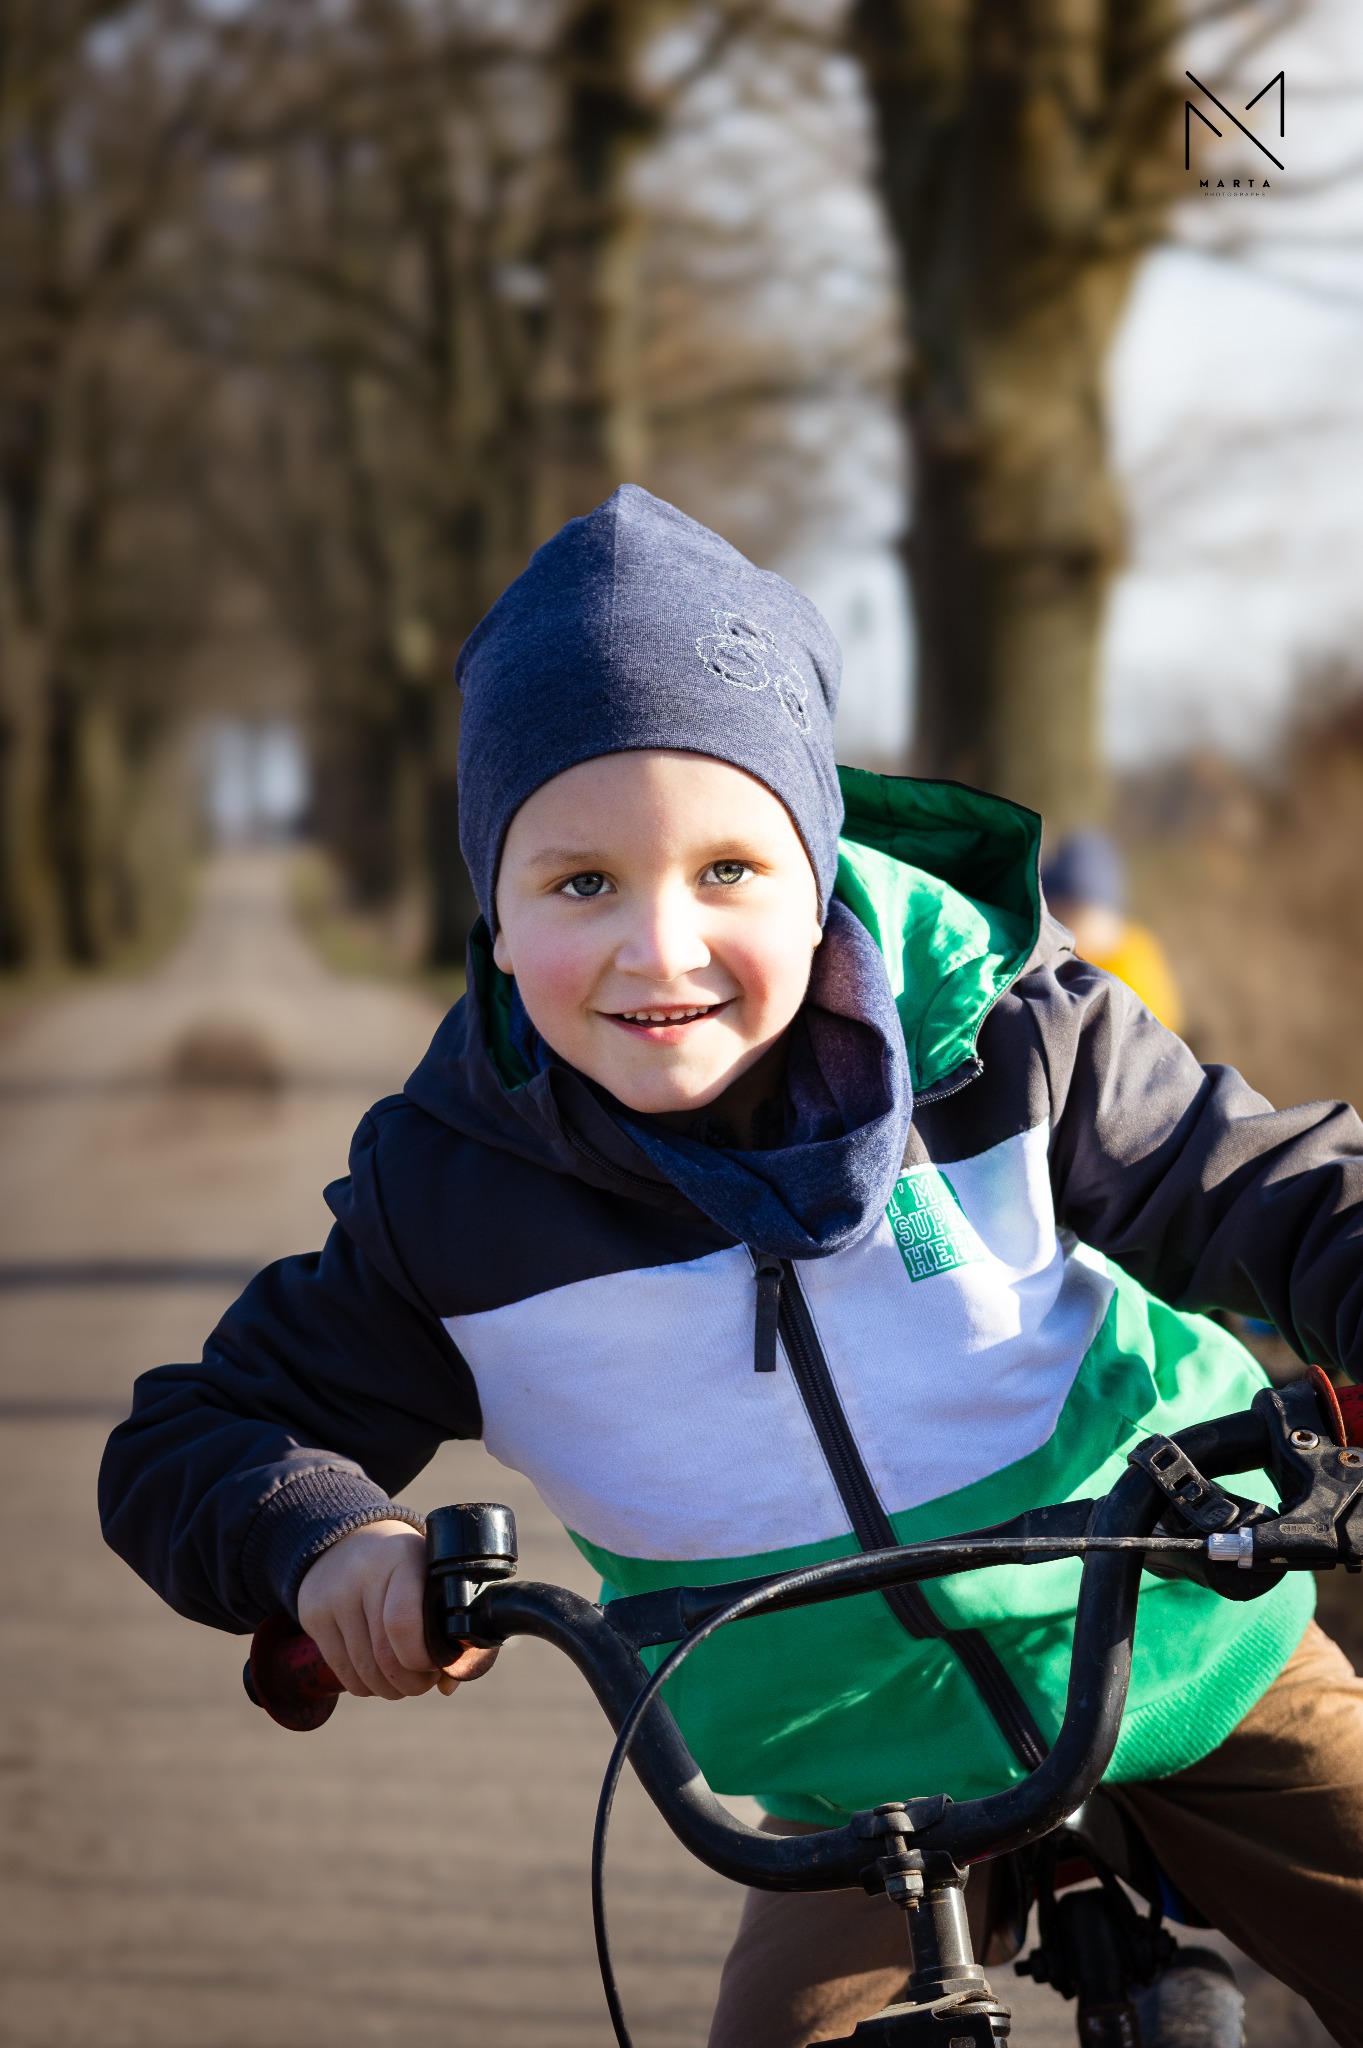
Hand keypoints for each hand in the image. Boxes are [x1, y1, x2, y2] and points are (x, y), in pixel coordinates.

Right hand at [296, 1519, 498, 1700]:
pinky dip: (364, 1685)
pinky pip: (341, 1670)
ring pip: (362, 1669)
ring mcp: (333, 1596)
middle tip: (422, 1683)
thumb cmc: (405, 1567)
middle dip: (410, 1683)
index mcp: (403, 1559)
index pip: (403, 1623)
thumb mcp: (429, 1574)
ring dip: (387, 1689)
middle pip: (384, 1655)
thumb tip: (448, 1686)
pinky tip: (377, 1677)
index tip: (436, 1664)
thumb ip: (446, 1625)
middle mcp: (363, 1574)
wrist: (349, 1539)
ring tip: (402, 1683)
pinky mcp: (313, 1614)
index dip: (421, 1658)